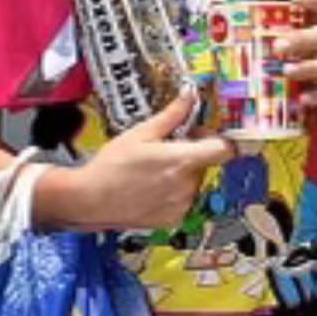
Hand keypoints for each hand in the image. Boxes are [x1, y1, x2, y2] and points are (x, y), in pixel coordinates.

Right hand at [36, 93, 235, 232]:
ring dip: (182, 173)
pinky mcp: (174, 219)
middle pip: (205, 163)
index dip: (218, 139)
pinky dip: (174, 191)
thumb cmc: (112, 167)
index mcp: (183, 161)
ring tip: (154, 169)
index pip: (225, 150)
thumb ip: (171, 116)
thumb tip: (188, 96)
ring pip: (194, 181)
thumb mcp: (141, 133)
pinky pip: (185, 199)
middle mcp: (187, 186)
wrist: (91, 200)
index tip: (206, 134)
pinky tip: (151, 186)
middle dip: (191, 153)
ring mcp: (182, 205)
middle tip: (166, 148)